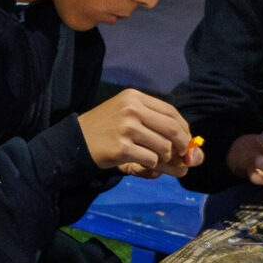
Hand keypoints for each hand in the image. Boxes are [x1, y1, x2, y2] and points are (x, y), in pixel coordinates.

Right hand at [79, 89, 195, 175]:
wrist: (75, 141)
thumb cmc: (104, 129)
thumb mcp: (126, 113)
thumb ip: (152, 120)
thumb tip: (188, 140)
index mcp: (134, 97)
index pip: (170, 112)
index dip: (183, 128)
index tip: (185, 139)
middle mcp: (131, 109)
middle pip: (172, 128)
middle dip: (182, 144)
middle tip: (182, 153)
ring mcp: (126, 128)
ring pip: (164, 146)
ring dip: (165, 157)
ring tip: (157, 158)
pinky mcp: (122, 148)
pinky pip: (151, 159)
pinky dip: (152, 164)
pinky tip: (142, 162)